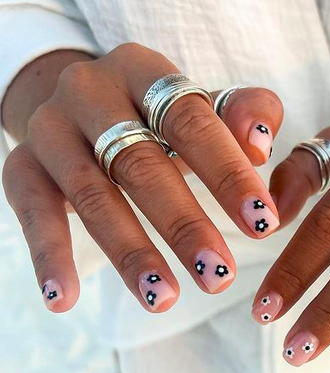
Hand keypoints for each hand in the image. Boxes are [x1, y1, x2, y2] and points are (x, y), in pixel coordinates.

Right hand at [2, 43, 282, 312]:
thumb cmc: (157, 117)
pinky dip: (49, 256)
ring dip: (131, 254)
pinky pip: (33, 213)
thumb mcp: (202, 106)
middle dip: (184, 226)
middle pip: (140, 164)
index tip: (263, 224)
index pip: (191, 121)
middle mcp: (90, 92)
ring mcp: (51, 130)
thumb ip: (244, 114)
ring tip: (164, 299)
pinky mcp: (22, 167)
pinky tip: (65, 300)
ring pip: (93, 197)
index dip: (228, 174)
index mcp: (143, 71)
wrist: (82, 108)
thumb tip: (262, 145)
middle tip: (219, 276)